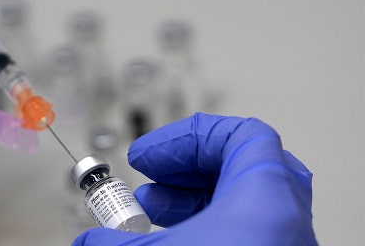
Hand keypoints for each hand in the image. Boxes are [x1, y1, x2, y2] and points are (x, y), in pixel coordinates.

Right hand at [73, 113, 316, 245]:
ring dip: (191, 200)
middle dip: (186, 168)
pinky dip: (205, 229)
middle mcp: (284, 227)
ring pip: (244, 205)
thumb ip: (111, 241)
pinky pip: (244, 235)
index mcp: (266, 203)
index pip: (242, 137)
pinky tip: (171, 244)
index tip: (150, 153)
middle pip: (243, 168)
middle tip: (149, 175)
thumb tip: (87, 244)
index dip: (188, 137)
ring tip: (149, 212)